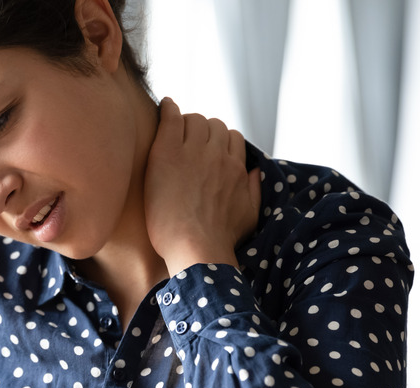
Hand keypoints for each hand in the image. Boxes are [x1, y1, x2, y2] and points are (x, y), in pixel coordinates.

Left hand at [144, 98, 260, 275]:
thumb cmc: (221, 239)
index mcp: (236, 168)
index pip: (233, 137)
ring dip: (185, 123)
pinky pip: (171, 117)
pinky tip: (164, 107)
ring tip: (174, 134)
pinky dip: (169, 109)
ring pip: (194, 119)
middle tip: (188, 144)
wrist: (196, 248)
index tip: (208, 150)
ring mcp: (193, 151)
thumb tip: (254, 170)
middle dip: (202, 132)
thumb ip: (254, 189)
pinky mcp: (168, 153)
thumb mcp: (250, 214)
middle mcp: (218, 155)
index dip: (219, 141)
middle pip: (213, 125)